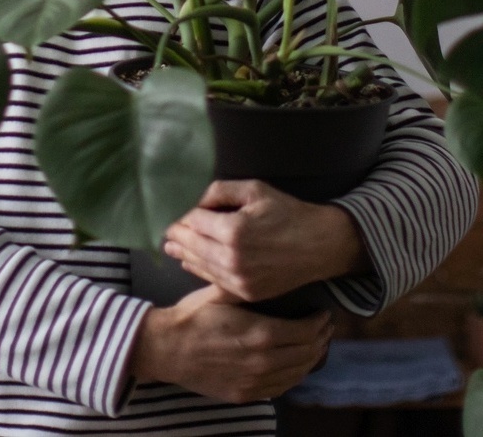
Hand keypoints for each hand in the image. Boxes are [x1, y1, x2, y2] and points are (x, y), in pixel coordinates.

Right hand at [129, 284, 333, 402]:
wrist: (168, 349)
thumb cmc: (194, 316)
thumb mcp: (221, 292)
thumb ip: (247, 284)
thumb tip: (267, 268)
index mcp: (260, 333)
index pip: (304, 332)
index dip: (319, 323)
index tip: (324, 313)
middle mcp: (263, 361)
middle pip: (306, 354)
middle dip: (320, 340)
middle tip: (326, 327)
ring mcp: (255, 382)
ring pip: (296, 373)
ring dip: (311, 359)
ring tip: (316, 345)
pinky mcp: (246, 394)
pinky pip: (280, 388)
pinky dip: (294, 376)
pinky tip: (295, 366)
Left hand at [163, 179, 368, 302]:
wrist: (318, 245)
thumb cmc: (287, 212)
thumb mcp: (254, 190)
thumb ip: (220, 191)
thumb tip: (194, 200)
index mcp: (233, 231)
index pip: (193, 222)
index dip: (180, 216)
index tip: (168, 212)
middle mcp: (232, 259)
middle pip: (192, 246)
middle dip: (177, 237)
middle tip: (164, 232)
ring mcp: (239, 280)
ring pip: (201, 266)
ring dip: (184, 255)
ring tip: (171, 247)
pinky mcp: (246, 293)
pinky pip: (215, 281)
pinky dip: (200, 270)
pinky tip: (191, 262)